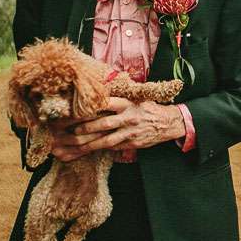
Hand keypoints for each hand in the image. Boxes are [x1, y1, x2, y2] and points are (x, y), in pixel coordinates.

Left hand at [50, 97, 184, 160]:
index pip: (107, 103)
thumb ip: (119, 98)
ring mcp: (130, 132)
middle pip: (104, 123)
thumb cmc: (147, 108)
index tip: (77, 109)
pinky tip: (91, 148)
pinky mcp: (132, 143)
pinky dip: (102, 147)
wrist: (167, 122)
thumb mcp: (136, 98)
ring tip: (78, 143)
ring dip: (91, 142)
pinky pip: (114, 147)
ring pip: (107, 139)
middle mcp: (128, 117)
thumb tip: (99, 93)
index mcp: (128, 103)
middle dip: (86, 128)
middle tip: (73, 130)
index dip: (91, 107)